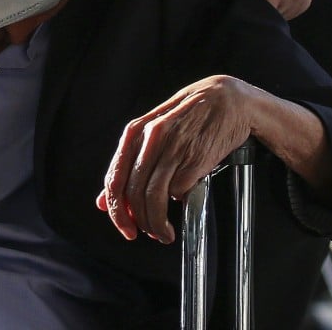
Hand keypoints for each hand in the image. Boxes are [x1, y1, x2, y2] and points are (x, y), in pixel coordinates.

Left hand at [96, 75, 254, 242]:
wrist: (227, 99)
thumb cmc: (189, 116)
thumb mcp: (153, 132)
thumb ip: (129, 164)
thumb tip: (104, 201)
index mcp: (135, 132)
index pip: (115, 180)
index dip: (117, 211)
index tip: (125, 227)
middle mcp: (151, 139)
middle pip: (134, 193)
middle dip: (138, 221)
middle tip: (147, 233)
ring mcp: (174, 148)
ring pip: (155, 197)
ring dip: (157, 223)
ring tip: (164, 232)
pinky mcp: (196, 158)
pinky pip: (180, 191)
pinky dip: (180, 202)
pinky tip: (183, 202)